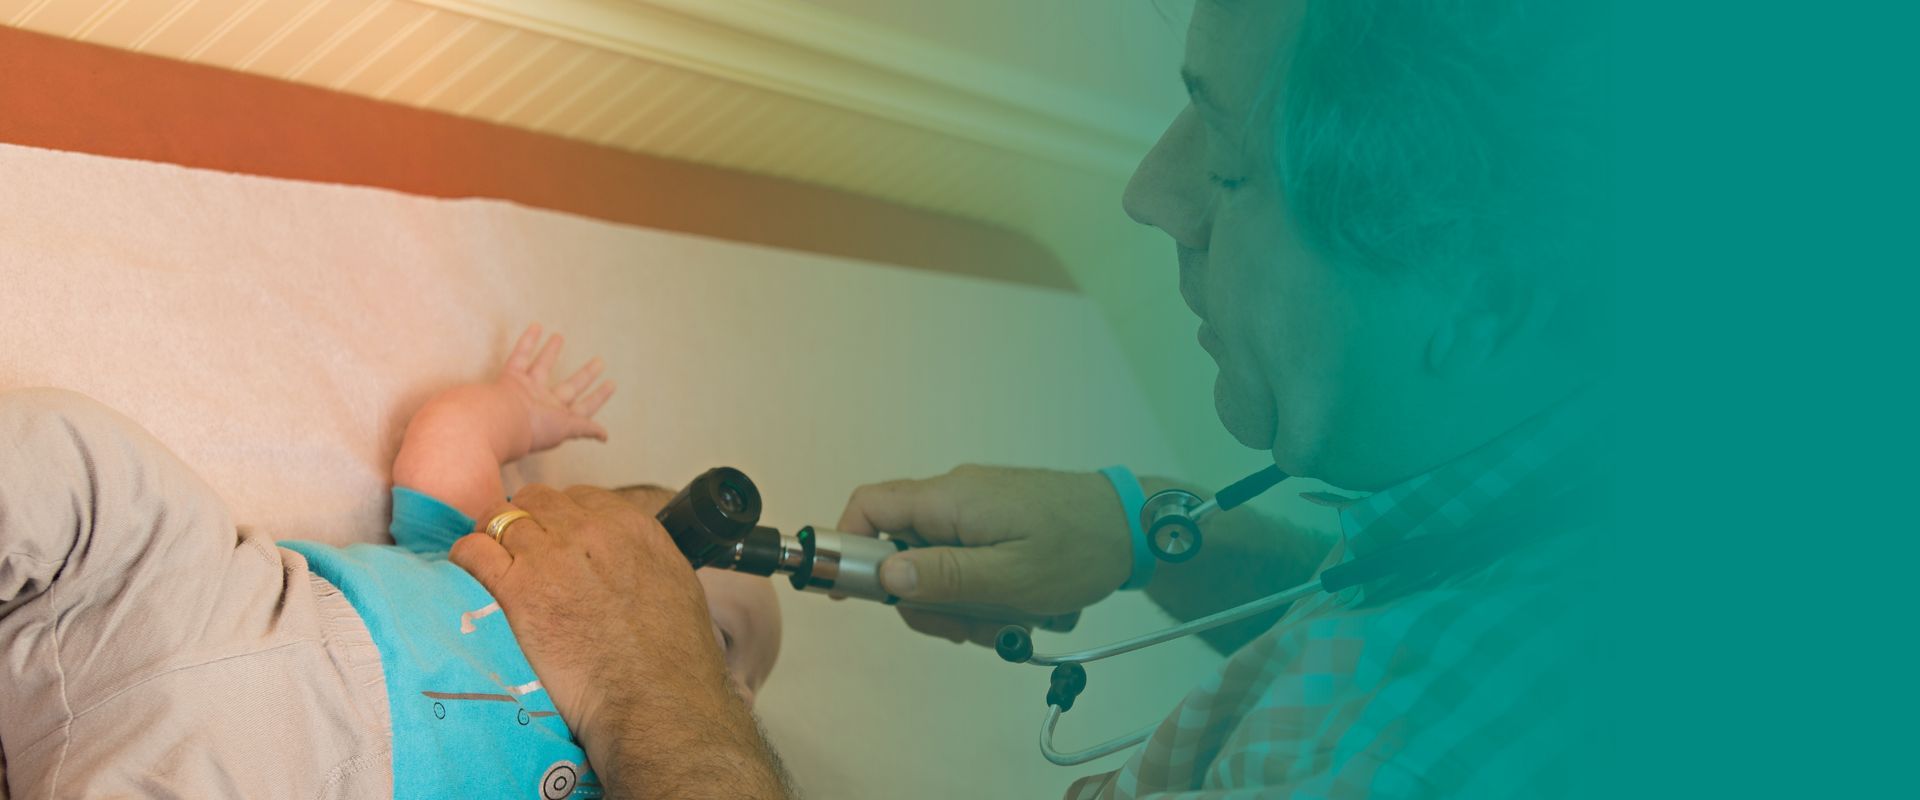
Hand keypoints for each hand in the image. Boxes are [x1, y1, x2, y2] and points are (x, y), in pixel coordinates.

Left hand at [451, 485, 784, 797]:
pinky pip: (472, 551)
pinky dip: (467, 560)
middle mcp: (590, 530)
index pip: (578, 497)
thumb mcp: (675, 585)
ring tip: (492, 572)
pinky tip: (471, 581)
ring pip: (499, 519)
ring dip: (493, 542)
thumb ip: (642, 556)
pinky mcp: (517, 589)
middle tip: (518, 556)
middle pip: (535, 501)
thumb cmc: (673, 660)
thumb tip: (622, 557)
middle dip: (524, 523)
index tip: (554, 544)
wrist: (656, 702)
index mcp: (632, 527)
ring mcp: (551, 556)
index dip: (560, 520)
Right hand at [498, 324, 614, 453]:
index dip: (598, 397)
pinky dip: (527, 342)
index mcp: (559, 419)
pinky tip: (536, 326)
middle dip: (585, 376)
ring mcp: (527, 391)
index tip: (611, 384)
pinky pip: (519, 356)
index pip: (584, 408)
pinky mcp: (510, 379)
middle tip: (599, 361)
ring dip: (551, 352)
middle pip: (569, 387)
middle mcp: (544, 404)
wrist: (499, 423)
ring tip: (560, 336)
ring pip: (542, 367)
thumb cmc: (532, 429)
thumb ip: (584, 428)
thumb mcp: (566, 430)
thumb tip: (605, 436)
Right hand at [837, 465, 1133, 645]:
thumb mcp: (1012, 576)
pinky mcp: (998, 524)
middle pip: (901, 550)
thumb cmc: (1081, 547)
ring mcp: (977, 511)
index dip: (847, 548)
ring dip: (963, 604)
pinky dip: (986, 592)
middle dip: (927, 600)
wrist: (1137, 526)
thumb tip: (886, 575)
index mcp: (950, 500)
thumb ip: (946, 576)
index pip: (869, 507)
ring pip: (937, 566)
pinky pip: (969, 563)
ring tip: (1010, 621)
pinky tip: (1022, 608)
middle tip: (969, 628)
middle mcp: (956, 497)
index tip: (852, 595)